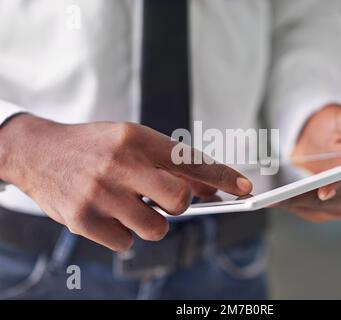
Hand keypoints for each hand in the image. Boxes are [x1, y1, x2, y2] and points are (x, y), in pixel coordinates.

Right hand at [0, 114, 252, 250]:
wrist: (39, 152)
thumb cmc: (95, 147)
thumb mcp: (133, 143)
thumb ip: (171, 165)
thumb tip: (210, 189)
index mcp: (137, 138)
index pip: (191, 160)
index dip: (222, 176)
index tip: (245, 189)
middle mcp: (121, 165)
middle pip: (179, 201)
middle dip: (180, 205)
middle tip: (163, 199)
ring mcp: (100, 194)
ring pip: (155, 228)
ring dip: (150, 222)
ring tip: (129, 204)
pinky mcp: (83, 220)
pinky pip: (126, 243)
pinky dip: (123, 233)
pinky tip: (108, 214)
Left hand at [277, 104, 340, 222]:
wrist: (315, 134)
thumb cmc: (335, 123)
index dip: (340, 187)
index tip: (324, 190)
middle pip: (330, 201)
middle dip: (305, 198)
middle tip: (280, 197)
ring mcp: (337, 204)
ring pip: (312, 208)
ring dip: (290, 204)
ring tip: (267, 198)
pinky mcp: (319, 209)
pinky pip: (301, 209)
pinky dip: (284, 204)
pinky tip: (266, 199)